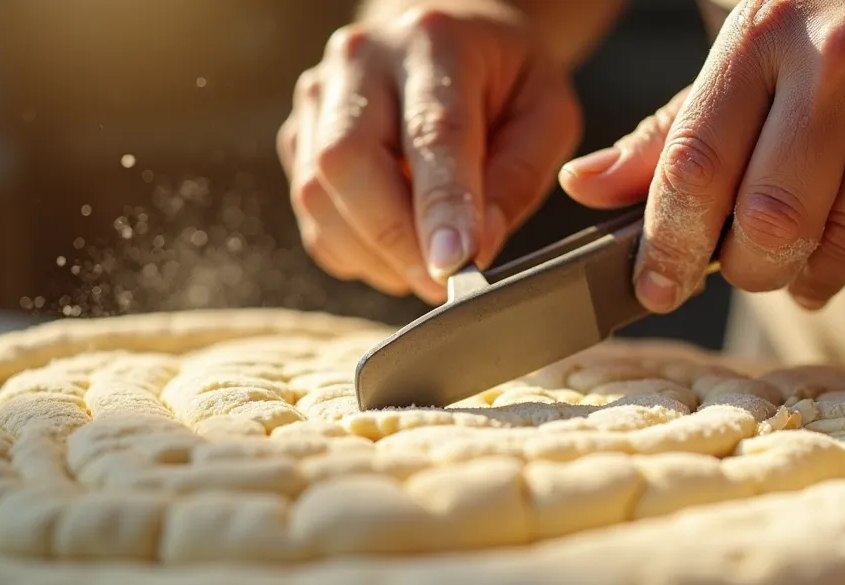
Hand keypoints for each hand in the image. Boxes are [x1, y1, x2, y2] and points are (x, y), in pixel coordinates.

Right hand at [279, 0, 580, 302]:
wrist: (449, 39)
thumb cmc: (506, 80)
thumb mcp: (546, 115)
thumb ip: (516, 179)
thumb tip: (476, 247)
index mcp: (434, 42)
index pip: (431, 134)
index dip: (439, 208)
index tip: (455, 265)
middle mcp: (362, 60)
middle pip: (349, 162)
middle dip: (394, 241)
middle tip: (441, 284)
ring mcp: (319, 95)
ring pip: (317, 195)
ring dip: (373, 254)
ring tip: (424, 267)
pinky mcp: (298, 134)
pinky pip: (311, 214)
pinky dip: (353, 250)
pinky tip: (394, 248)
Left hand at [561, 0, 844, 311]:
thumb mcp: (777, 35)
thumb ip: (684, 119)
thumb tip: (586, 186)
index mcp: (772, 26)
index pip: (694, 163)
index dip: (663, 243)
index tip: (652, 290)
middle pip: (767, 223)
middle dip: (752, 269)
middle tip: (759, 267)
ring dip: (831, 263)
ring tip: (834, 243)